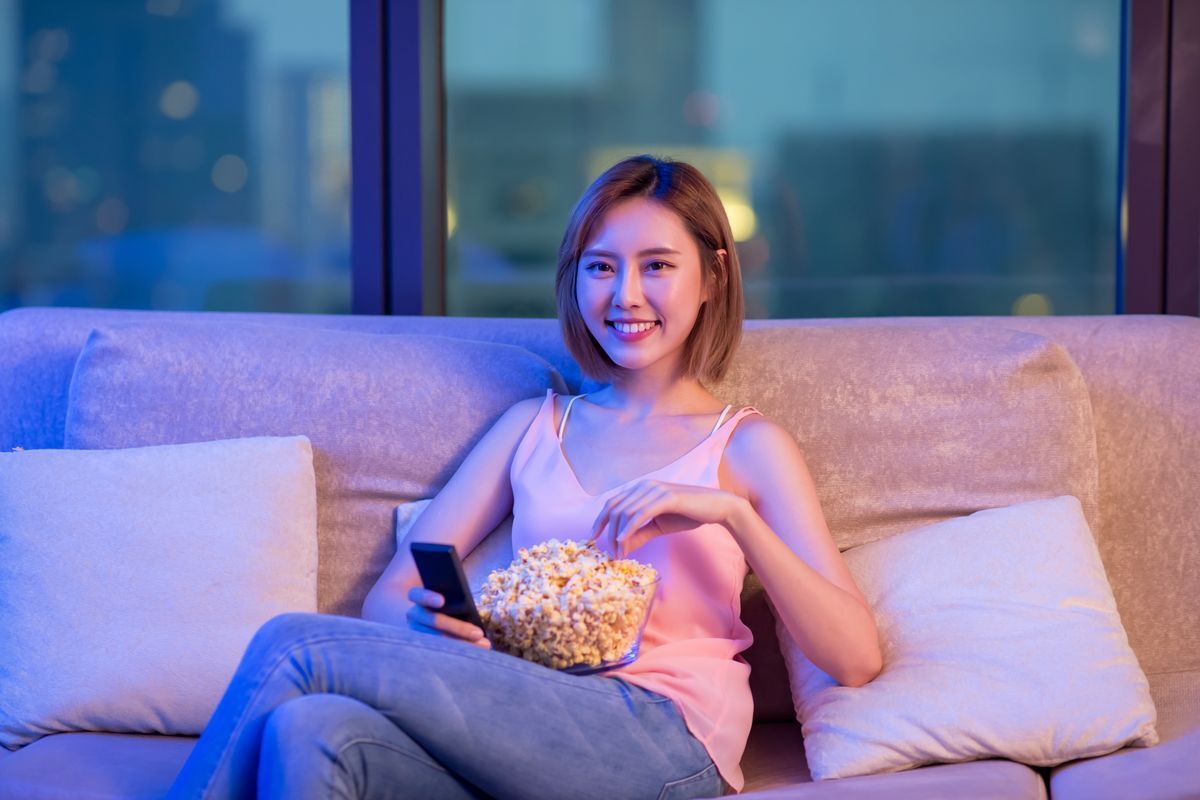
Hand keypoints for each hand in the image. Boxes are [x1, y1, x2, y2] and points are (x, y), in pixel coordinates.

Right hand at [405, 587, 491, 648]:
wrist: (436, 618)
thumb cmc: (449, 602)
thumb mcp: (450, 595)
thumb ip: (455, 594)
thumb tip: (469, 592)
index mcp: (417, 598)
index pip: (417, 595)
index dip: (428, 598)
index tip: (442, 601)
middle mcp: (414, 616)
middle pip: (433, 621)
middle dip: (458, 628)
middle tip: (478, 633)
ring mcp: (417, 633)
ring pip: (437, 640)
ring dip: (462, 644)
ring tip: (483, 645)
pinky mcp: (425, 647)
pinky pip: (441, 652)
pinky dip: (459, 653)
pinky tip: (475, 654)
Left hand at [586, 479, 742, 558]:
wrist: (716, 507)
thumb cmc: (688, 514)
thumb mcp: (658, 526)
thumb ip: (640, 533)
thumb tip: (621, 546)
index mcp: (641, 489)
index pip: (612, 503)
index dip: (600, 521)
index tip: (593, 538)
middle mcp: (644, 486)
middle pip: (615, 509)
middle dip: (608, 533)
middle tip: (610, 554)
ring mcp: (655, 490)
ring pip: (625, 513)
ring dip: (618, 536)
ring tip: (619, 554)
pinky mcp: (666, 498)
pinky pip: (640, 514)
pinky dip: (629, 529)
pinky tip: (623, 542)